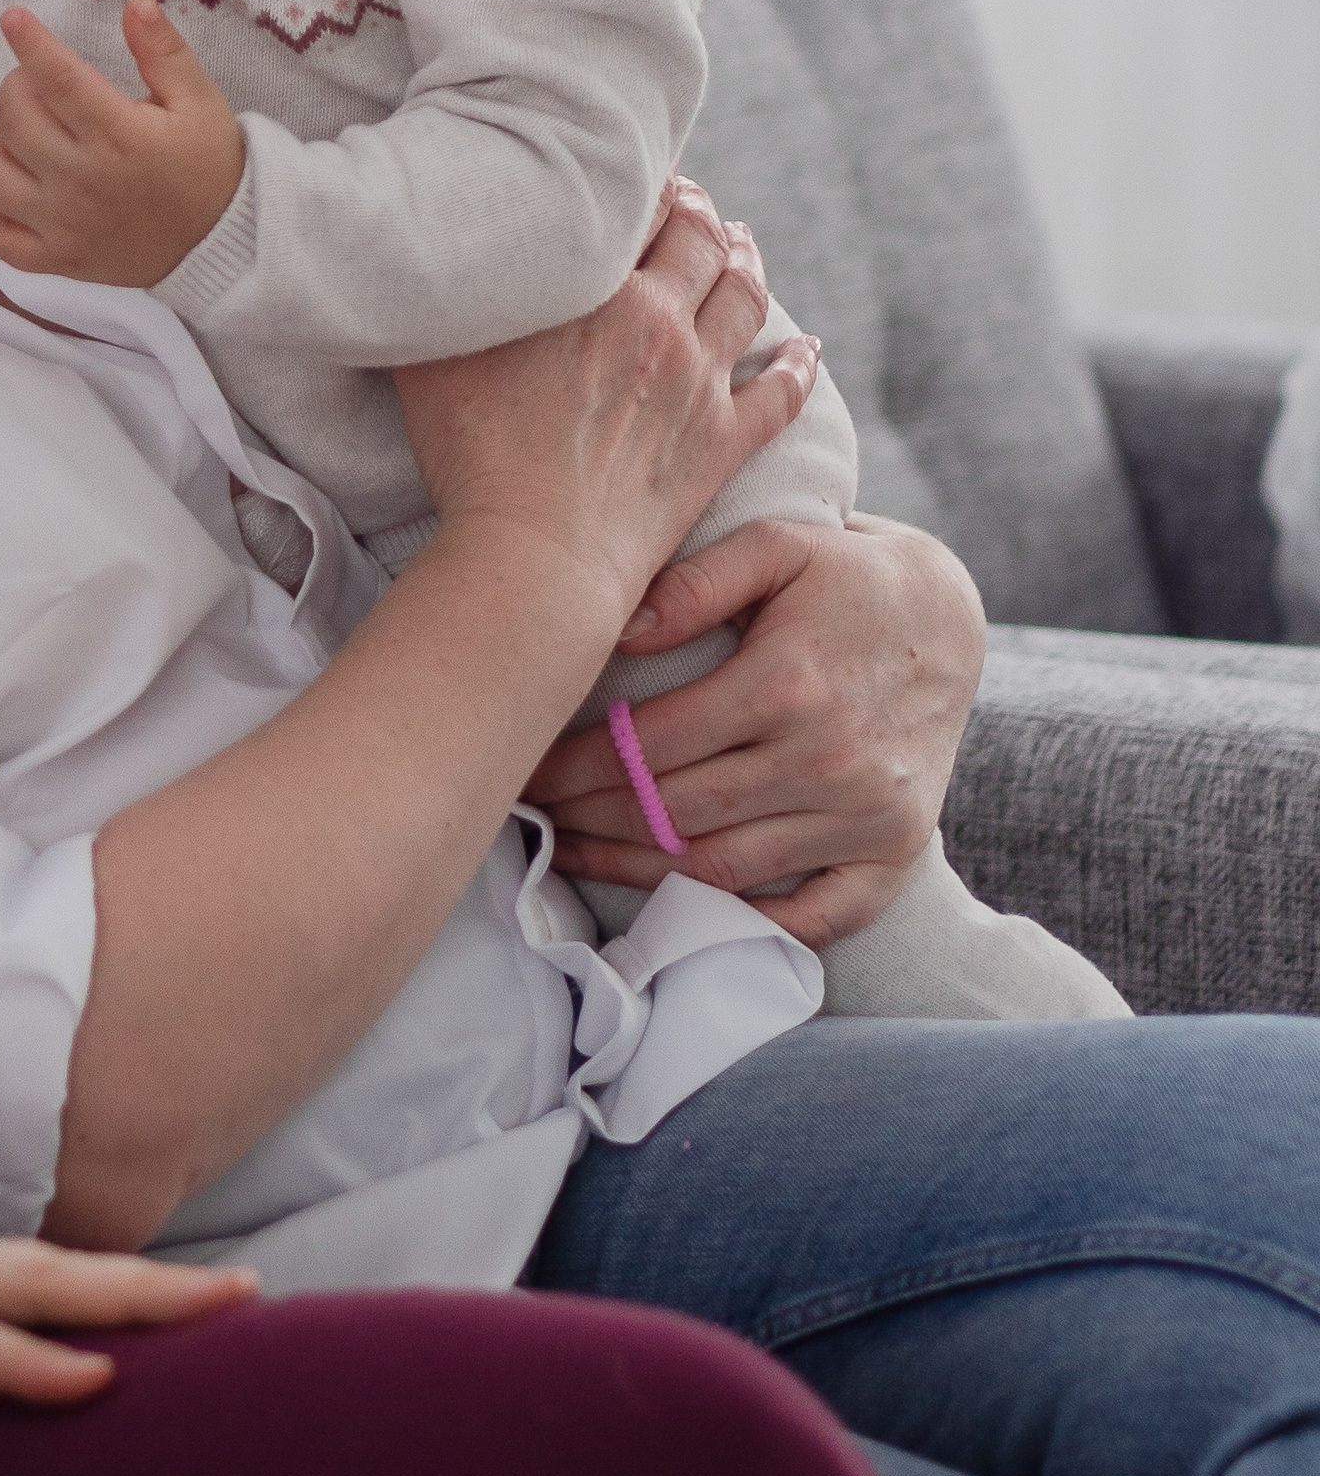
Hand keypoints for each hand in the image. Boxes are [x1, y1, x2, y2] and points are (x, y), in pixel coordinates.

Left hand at [0, 0, 245, 285]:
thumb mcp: (199, 101)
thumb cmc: (208, 167)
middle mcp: (83, 180)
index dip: (30, 43)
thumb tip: (136, 2)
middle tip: (38, 84)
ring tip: (27, 134)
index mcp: (119, 135)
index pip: (58, 79)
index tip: (14, 19)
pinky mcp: (55, 259)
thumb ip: (163, 52)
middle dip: (17, 87)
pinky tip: (15, 186)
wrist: (224, 244)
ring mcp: (63, 225)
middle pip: (14, 119)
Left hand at [0, 1143, 256, 1475]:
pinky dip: (97, 1280)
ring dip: (136, 1276)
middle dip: (136, 1288)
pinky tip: (151, 1303)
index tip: (101, 1384)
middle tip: (240, 1299)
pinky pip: (26, 1268)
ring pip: (43, 1262)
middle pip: (31, 1274)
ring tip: (236, 1295)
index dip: (20, 1365)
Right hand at [392, 183, 814, 629]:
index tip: (628, 174)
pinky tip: (806, 346)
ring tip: (741, 241)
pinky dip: (799, 363)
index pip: (636, 205)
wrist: (535, 554)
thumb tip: (432, 242)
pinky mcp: (723, 444)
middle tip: (689, 198)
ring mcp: (701, 383)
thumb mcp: (434, 348)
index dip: (638, 182)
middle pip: (699, 238)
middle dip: (697, 209)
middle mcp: (662, 320)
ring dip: (748, 259)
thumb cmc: (471, 454)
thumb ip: (448, 287)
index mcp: (599, 286)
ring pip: (746, 297)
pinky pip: (782, 393)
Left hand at [527, 511, 985, 944]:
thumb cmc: (845, 575)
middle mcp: (828, 761)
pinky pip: (812, 919)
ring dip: (634, 873)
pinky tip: (678, 918)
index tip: (524, 768)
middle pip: (673, 813)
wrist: (952, 618)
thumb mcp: (776, 545)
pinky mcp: (896, 854)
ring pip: (721, 871)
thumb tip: (611, 629)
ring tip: (571, 855)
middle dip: (586, 817)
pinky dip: (743, 929)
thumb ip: (691, 583)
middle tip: (530, 814)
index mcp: (787, 684)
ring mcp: (867, 817)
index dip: (573, 764)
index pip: (649, 745)